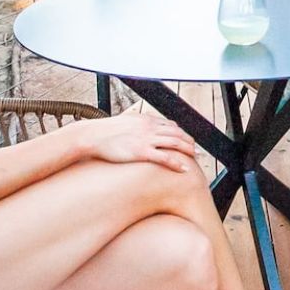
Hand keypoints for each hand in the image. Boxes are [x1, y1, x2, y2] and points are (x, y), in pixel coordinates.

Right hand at [72, 110, 196, 171]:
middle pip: (177, 133)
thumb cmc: (105, 131)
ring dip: (188, 151)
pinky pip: (164, 157)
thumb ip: (136, 123)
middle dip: (189, 142)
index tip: (188, 141)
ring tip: (195, 158)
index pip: (171, 125)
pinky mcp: (141, 152)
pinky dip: (177, 163)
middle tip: (196, 151)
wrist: (92, 135)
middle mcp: (149, 127)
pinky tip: (184, 169)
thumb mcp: (125, 122)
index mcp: (146, 120)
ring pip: (175, 143)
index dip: (182, 133)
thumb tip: (141, 125)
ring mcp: (146, 139)